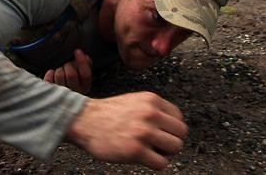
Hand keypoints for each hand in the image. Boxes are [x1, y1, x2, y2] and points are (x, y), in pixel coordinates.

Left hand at [44, 49, 92, 93]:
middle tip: (67, 65)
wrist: (60, 96)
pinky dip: (50, 74)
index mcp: (84, 88)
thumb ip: (86, 66)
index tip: (77, 51)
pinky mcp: (50, 93)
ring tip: (60, 72)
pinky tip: (52, 75)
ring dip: (59, 70)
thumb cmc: (73, 82)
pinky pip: (49, 79)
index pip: (86, 75)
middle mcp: (74, 93)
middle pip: (72, 75)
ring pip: (60, 75)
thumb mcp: (82, 75)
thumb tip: (86, 57)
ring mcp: (61, 95)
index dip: (82, 61)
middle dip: (69, 65)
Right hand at [66, 92, 187, 169]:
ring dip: (165, 153)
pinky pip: (161, 163)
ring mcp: (144, 132)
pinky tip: (143, 158)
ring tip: (151, 151)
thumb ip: (153, 110)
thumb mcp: (135, 102)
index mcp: (152, 100)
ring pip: (175, 147)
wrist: (84, 120)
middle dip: (172, 141)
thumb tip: (172, 127)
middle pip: (181, 133)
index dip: (172, 129)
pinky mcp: (136, 150)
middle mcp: (150, 114)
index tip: (162, 134)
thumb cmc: (107, 114)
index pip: (179, 118)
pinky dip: (155, 164)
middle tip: (159, 146)